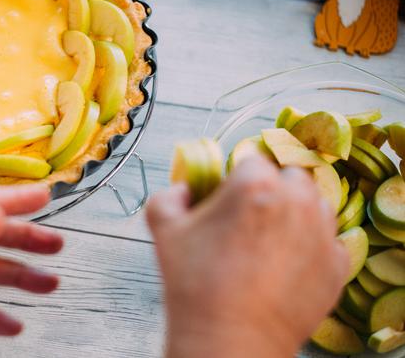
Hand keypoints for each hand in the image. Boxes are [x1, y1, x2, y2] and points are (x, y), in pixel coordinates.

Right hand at [147, 156, 348, 357]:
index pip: (252, 160)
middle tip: (250, 218)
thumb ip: (169, 195)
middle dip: (273, 190)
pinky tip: (287, 263)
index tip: (229, 198)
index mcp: (254, 186)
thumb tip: (185, 190)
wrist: (228, 339)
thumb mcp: (164, 229)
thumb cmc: (194, 284)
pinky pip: (330, 241)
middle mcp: (296, 202)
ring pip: (315, 204)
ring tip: (270, 241)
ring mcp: (321, 234)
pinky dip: (312, 246)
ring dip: (296, 213)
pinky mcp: (336, 265)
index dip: (237, 177)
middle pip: (290, 176)